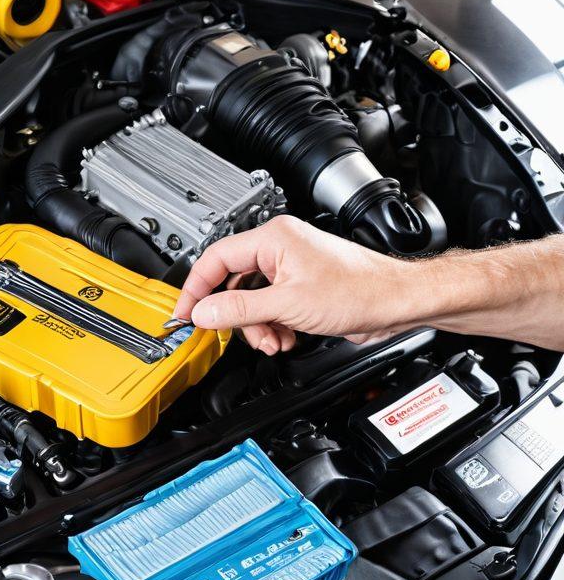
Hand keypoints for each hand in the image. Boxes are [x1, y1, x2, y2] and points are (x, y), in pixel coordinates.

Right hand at [174, 216, 406, 352]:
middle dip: (237, 316)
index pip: (215, 259)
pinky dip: (273, 327)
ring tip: (273, 340)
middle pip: (233, 284)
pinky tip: (286, 337)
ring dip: (257, 326)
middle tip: (239, 334)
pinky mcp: (302, 288)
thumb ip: (240, 309)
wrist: (394, 302)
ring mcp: (291, 269)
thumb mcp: (287, 304)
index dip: (196, 288)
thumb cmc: (358, 291)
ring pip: (252, 300)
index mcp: (273, 239)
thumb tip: (204, 312)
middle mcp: (279, 249)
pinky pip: (271, 307)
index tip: (185, 313)